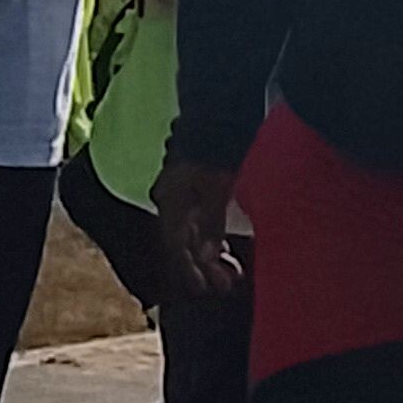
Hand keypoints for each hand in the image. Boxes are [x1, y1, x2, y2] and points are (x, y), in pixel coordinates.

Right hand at [151, 153, 243, 297]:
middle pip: (184, 241)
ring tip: (232, 271)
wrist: (218, 114)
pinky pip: (200, 221)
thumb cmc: (215, 150)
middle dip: (204, 266)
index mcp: (170, 200)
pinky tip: (226, 248)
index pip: (175, 243)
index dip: (190, 268)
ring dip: (211, 254)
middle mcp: (171, 199)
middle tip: (227, 285)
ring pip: (193, 232)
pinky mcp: (196, 188)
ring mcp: (183, 194)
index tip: (206, 287)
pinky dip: (213, 237)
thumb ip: (211, 221)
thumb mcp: (216, 187)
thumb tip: (208, 255)